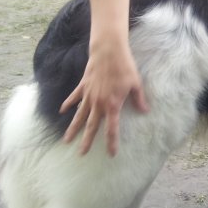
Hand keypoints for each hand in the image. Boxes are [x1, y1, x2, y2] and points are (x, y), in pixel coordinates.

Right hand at [60, 40, 147, 155]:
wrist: (109, 52)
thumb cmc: (125, 67)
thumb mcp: (136, 84)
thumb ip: (138, 100)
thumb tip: (144, 111)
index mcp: (113, 105)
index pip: (111, 129)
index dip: (111, 142)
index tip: (110, 154)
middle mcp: (98, 103)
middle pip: (91, 126)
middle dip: (86, 141)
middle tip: (81, 154)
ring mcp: (88, 95)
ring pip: (79, 116)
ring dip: (72, 129)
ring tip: (66, 140)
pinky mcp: (83, 86)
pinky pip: (74, 98)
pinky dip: (68, 104)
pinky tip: (62, 111)